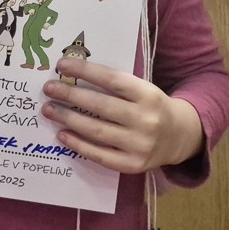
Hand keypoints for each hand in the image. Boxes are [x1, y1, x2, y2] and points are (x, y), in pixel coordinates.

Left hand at [41, 59, 204, 174]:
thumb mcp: (142, 89)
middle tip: (48, 88)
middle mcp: (146, 119)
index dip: (85, 71)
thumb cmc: (152, 107)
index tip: (62, 64)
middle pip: (101, 105)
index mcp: (148, 94)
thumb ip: (115, 85)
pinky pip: (99, 155)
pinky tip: (62, 134)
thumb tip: (73, 76)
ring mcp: (139, 145)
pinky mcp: (132, 165)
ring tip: (49, 109)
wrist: (179, 137)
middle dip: (70, 95)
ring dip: (68, 118)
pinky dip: (78, 144)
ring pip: (96, 130)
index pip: (112, 79)